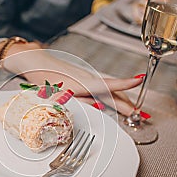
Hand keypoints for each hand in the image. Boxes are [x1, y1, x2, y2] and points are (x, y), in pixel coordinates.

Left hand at [4, 42, 142, 115]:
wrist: (35, 61)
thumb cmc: (44, 77)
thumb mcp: (60, 95)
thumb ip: (81, 101)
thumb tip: (99, 105)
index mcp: (84, 83)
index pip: (110, 84)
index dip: (127, 83)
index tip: (141, 80)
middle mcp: (88, 78)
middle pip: (113, 91)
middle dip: (129, 104)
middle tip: (141, 114)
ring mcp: (86, 77)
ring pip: (108, 90)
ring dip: (121, 100)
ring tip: (132, 110)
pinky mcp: (83, 77)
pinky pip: (102, 87)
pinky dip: (111, 95)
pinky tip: (114, 99)